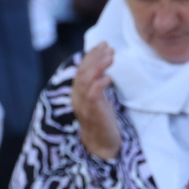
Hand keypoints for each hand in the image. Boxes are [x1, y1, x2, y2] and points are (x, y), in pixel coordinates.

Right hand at [72, 42, 120, 160]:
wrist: (103, 144)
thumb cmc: (102, 119)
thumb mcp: (99, 97)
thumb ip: (97, 81)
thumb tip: (104, 62)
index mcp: (78, 92)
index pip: (82, 68)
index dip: (92, 55)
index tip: (104, 44)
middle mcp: (77, 97)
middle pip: (82, 71)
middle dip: (95, 57)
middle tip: (109, 47)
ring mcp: (84, 106)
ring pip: (86, 81)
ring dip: (98, 66)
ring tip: (111, 56)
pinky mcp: (93, 114)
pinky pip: (92, 96)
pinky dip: (99, 84)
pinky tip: (109, 78)